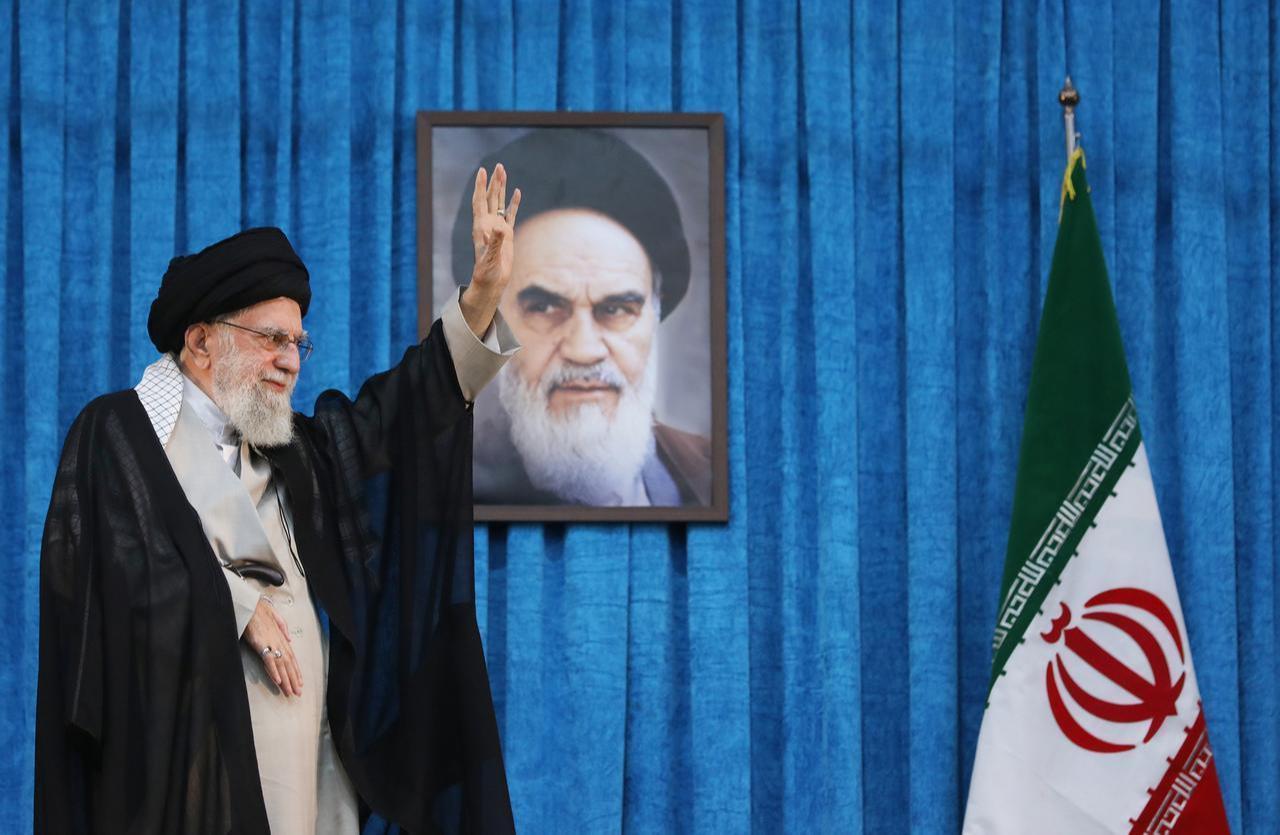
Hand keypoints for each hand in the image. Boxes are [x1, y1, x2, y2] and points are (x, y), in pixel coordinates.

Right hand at [243, 598, 302, 696]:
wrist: (250, 605)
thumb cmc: (260, 611)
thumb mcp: (276, 618)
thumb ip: (284, 628)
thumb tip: (289, 639)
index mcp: (282, 638)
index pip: (292, 658)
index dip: (296, 671)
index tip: (300, 682)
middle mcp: (279, 642)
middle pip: (289, 664)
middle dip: (294, 680)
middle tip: (298, 693)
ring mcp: (271, 644)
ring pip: (281, 665)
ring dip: (286, 680)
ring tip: (290, 692)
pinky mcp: (261, 644)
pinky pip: (269, 661)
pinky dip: (274, 671)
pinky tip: (278, 681)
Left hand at [460, 163, 520, 336]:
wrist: (491, 282)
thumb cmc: (487, 272)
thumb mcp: (490, 258)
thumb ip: (495, 241)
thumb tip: (501, 227)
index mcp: (481, 227)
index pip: (480, 202)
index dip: (481, 187)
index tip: (482, 171)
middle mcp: (488, 224)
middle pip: (490, 198)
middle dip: (494, 182)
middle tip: (498, 166)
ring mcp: (497, 228)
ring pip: (499, 203)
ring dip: (502, 189)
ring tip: (504, 172)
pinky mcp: (506, 234)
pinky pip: (510, 215)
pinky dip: (513, 204)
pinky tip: (517, 193)